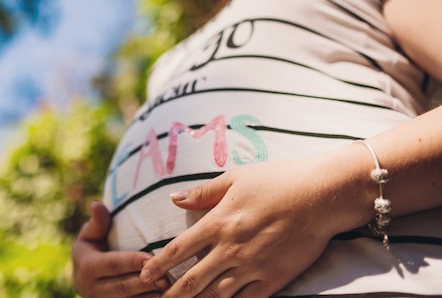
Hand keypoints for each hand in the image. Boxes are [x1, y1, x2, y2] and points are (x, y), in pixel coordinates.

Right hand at [72, 200, 170, 297]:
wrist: (82, 280)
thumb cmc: (91, 249)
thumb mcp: (90, 234)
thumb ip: (97, 221)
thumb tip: (96, 203)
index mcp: (87, 267)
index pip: (113, 264)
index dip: (132, 262)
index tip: (152, 257)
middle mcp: (91, 289)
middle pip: (123, 287)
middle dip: (146, 282)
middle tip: (168, 276)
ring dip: (149, 296)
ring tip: (169, 288)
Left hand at [140, 159, 345, 297]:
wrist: (320, 196)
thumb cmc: (277, 180)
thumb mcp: (236, 178)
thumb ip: (203, 192)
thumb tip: (173, 199)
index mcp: (218, 222)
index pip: (178, 250)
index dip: (158, 265)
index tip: (145, 276)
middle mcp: (230, 248)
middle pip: (193, 280)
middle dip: (173, 294)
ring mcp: (252, 267)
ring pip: (217, 295)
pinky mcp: (274, 278)